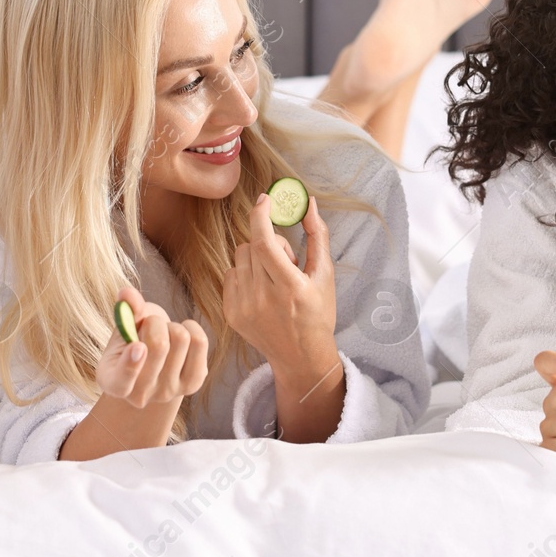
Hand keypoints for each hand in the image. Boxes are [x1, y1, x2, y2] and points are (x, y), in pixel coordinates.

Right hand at [95, 284, 208, 407]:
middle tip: (149, 325)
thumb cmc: (133, 339)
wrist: (153, 360)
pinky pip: (200, 342)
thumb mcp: (123, 326)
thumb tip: (126, 293)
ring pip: (181, 339)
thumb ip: (125, 311)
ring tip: (163, 333)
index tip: (139, 346)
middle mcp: (139, 395)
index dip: (131, 363)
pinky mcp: (192, 385)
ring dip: (172, 325)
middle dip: (155, 322)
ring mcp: (167, 393)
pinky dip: (192, 327)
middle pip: (159, 345)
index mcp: (112, 382)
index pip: (122, 380)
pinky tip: (182, 333)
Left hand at [222, 193, 337, 375]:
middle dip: (268, 241)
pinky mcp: (231, 314)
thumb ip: (317, 236)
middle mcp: (263, 299)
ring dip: (256, 257)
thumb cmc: (317, 313)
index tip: (264, 199)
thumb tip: (307, 202)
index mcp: (290, 288)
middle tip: (286, 261)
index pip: (265, 243)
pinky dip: (245, 274)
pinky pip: (230, 275)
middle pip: (251, 246)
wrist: (300, 356)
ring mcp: (243, 308)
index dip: (261, 216)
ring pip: (239, 257)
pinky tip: (261, 290)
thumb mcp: (325, 275)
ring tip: (274, 278)